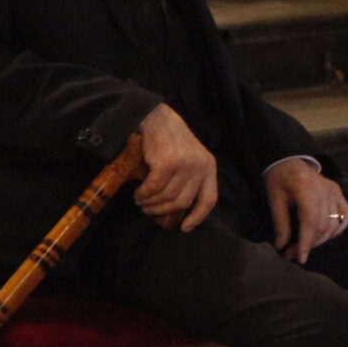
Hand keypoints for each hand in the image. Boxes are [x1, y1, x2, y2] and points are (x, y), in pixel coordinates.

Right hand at [132, 103, 218, 231]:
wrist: (156, 118)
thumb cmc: (169, 141)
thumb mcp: (188, 159)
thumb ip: (186, 181)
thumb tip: (174, 212)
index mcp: (209, 167)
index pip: (209, 199)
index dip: (198, 216)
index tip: (184, 227)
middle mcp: (201, 166)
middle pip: (183, 202)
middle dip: (163, 211)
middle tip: (148, 209)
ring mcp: (186, 164)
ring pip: (167, 197)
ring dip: (150, 203)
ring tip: (141, 200)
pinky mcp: (169, 163)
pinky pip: (154, 188)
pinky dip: (144, 194)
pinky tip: (139, 193)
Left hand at [265, 158, 347, 264]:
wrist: (290, 161)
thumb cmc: (279, 179)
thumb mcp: (274, 200)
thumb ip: (280, 223)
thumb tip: (282, 246)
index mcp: (307, 190)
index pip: (311, 222)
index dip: (306, 243)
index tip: (299, 258)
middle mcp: (325, 191)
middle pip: (323, 226)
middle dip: (310, 244)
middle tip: (292, 254)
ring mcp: (335, 192)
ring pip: (334, 224)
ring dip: (321, 240)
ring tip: (305, 246)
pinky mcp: (338, 193)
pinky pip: (346, 215)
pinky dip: (339, 228)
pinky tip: (327, 236)